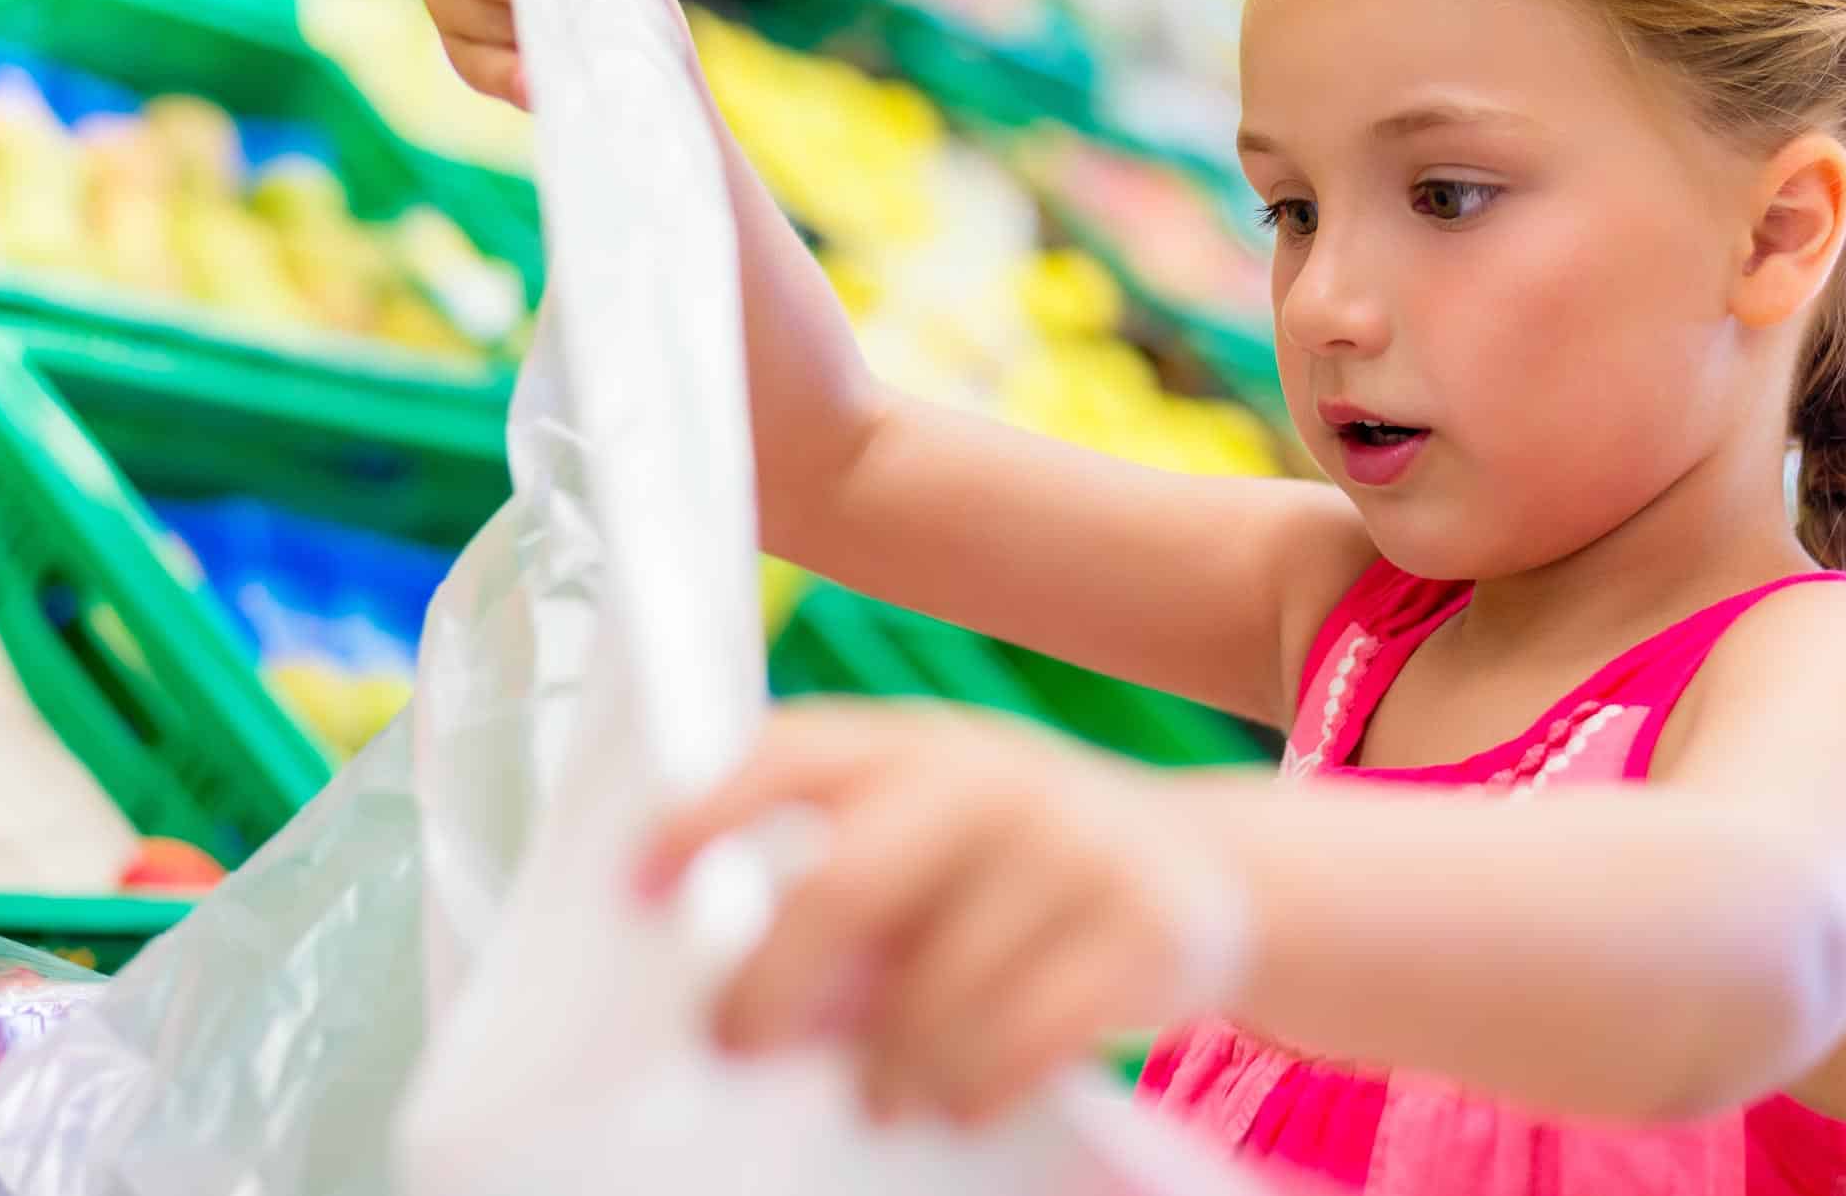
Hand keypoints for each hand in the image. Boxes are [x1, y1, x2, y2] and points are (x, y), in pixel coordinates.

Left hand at [639, 703, 1251, 1126]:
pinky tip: (957, 1102)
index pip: (788, 753)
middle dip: (770, 980)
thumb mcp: (925, 847)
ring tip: (874, 1098)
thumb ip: (834, 897)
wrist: (1210, 870)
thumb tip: (737, 1003)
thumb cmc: (1013, 871)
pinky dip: (977, 1085)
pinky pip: (1033, 1033)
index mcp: (912, 744)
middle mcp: (989, 776)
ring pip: (940, 986)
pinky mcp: (1147, 924)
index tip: (635, 884)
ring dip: (886, 1065)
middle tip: (730, 1044)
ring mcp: (1074, 843)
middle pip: (846, 882)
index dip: (705, 813)